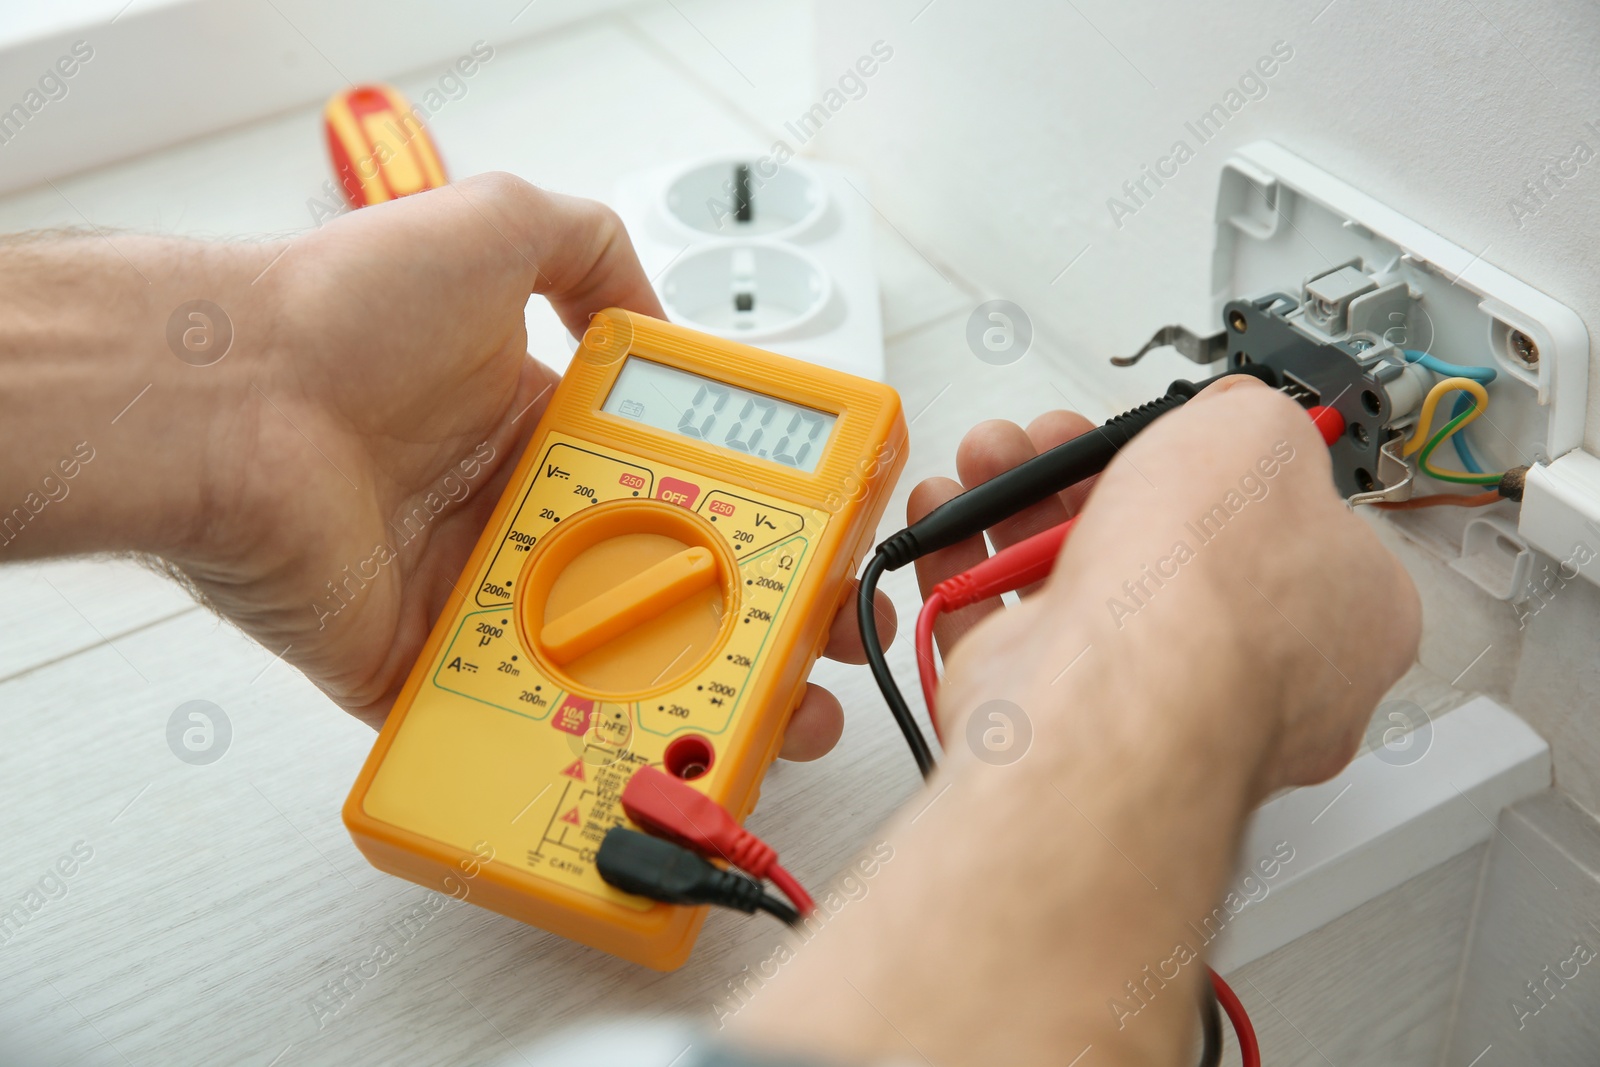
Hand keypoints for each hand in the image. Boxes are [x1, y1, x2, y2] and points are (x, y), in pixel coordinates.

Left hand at [171, 174, 889, 749]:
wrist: (223, 401)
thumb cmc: (341, 312)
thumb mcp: (495, 224)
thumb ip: (590, 249)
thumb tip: (651, 311)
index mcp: (531, 424)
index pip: (664, 482)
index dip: (741, 517)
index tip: (804, 548)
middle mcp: (504, 512)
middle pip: (645, 585)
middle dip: (738, 625)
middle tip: (809, 656)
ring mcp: (463, 595)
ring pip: (595, 663)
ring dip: (682, 698)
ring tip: (764, 728)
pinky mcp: (411, 668)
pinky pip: (501, 717)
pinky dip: (569, 742)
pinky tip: (657, 756)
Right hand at [910, 375, 1419, 797]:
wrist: (1104, 701)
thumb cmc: (1205, 599)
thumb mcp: (1262, 439)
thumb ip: (1252, 417)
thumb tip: (1236, 414)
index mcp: (1340, 616)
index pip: (1298, 530)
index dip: (1233, 470)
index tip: (1189, 433)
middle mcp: (1247, 668)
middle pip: (1166, 546)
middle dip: (1095, 475)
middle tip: (1061, 440)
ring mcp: (1146, 696)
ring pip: (1077, 579)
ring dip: (1019, 505)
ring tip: (992, 458)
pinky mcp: (1058, 712)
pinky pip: (1003, 628)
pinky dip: (968, 567)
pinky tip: (951, 518)